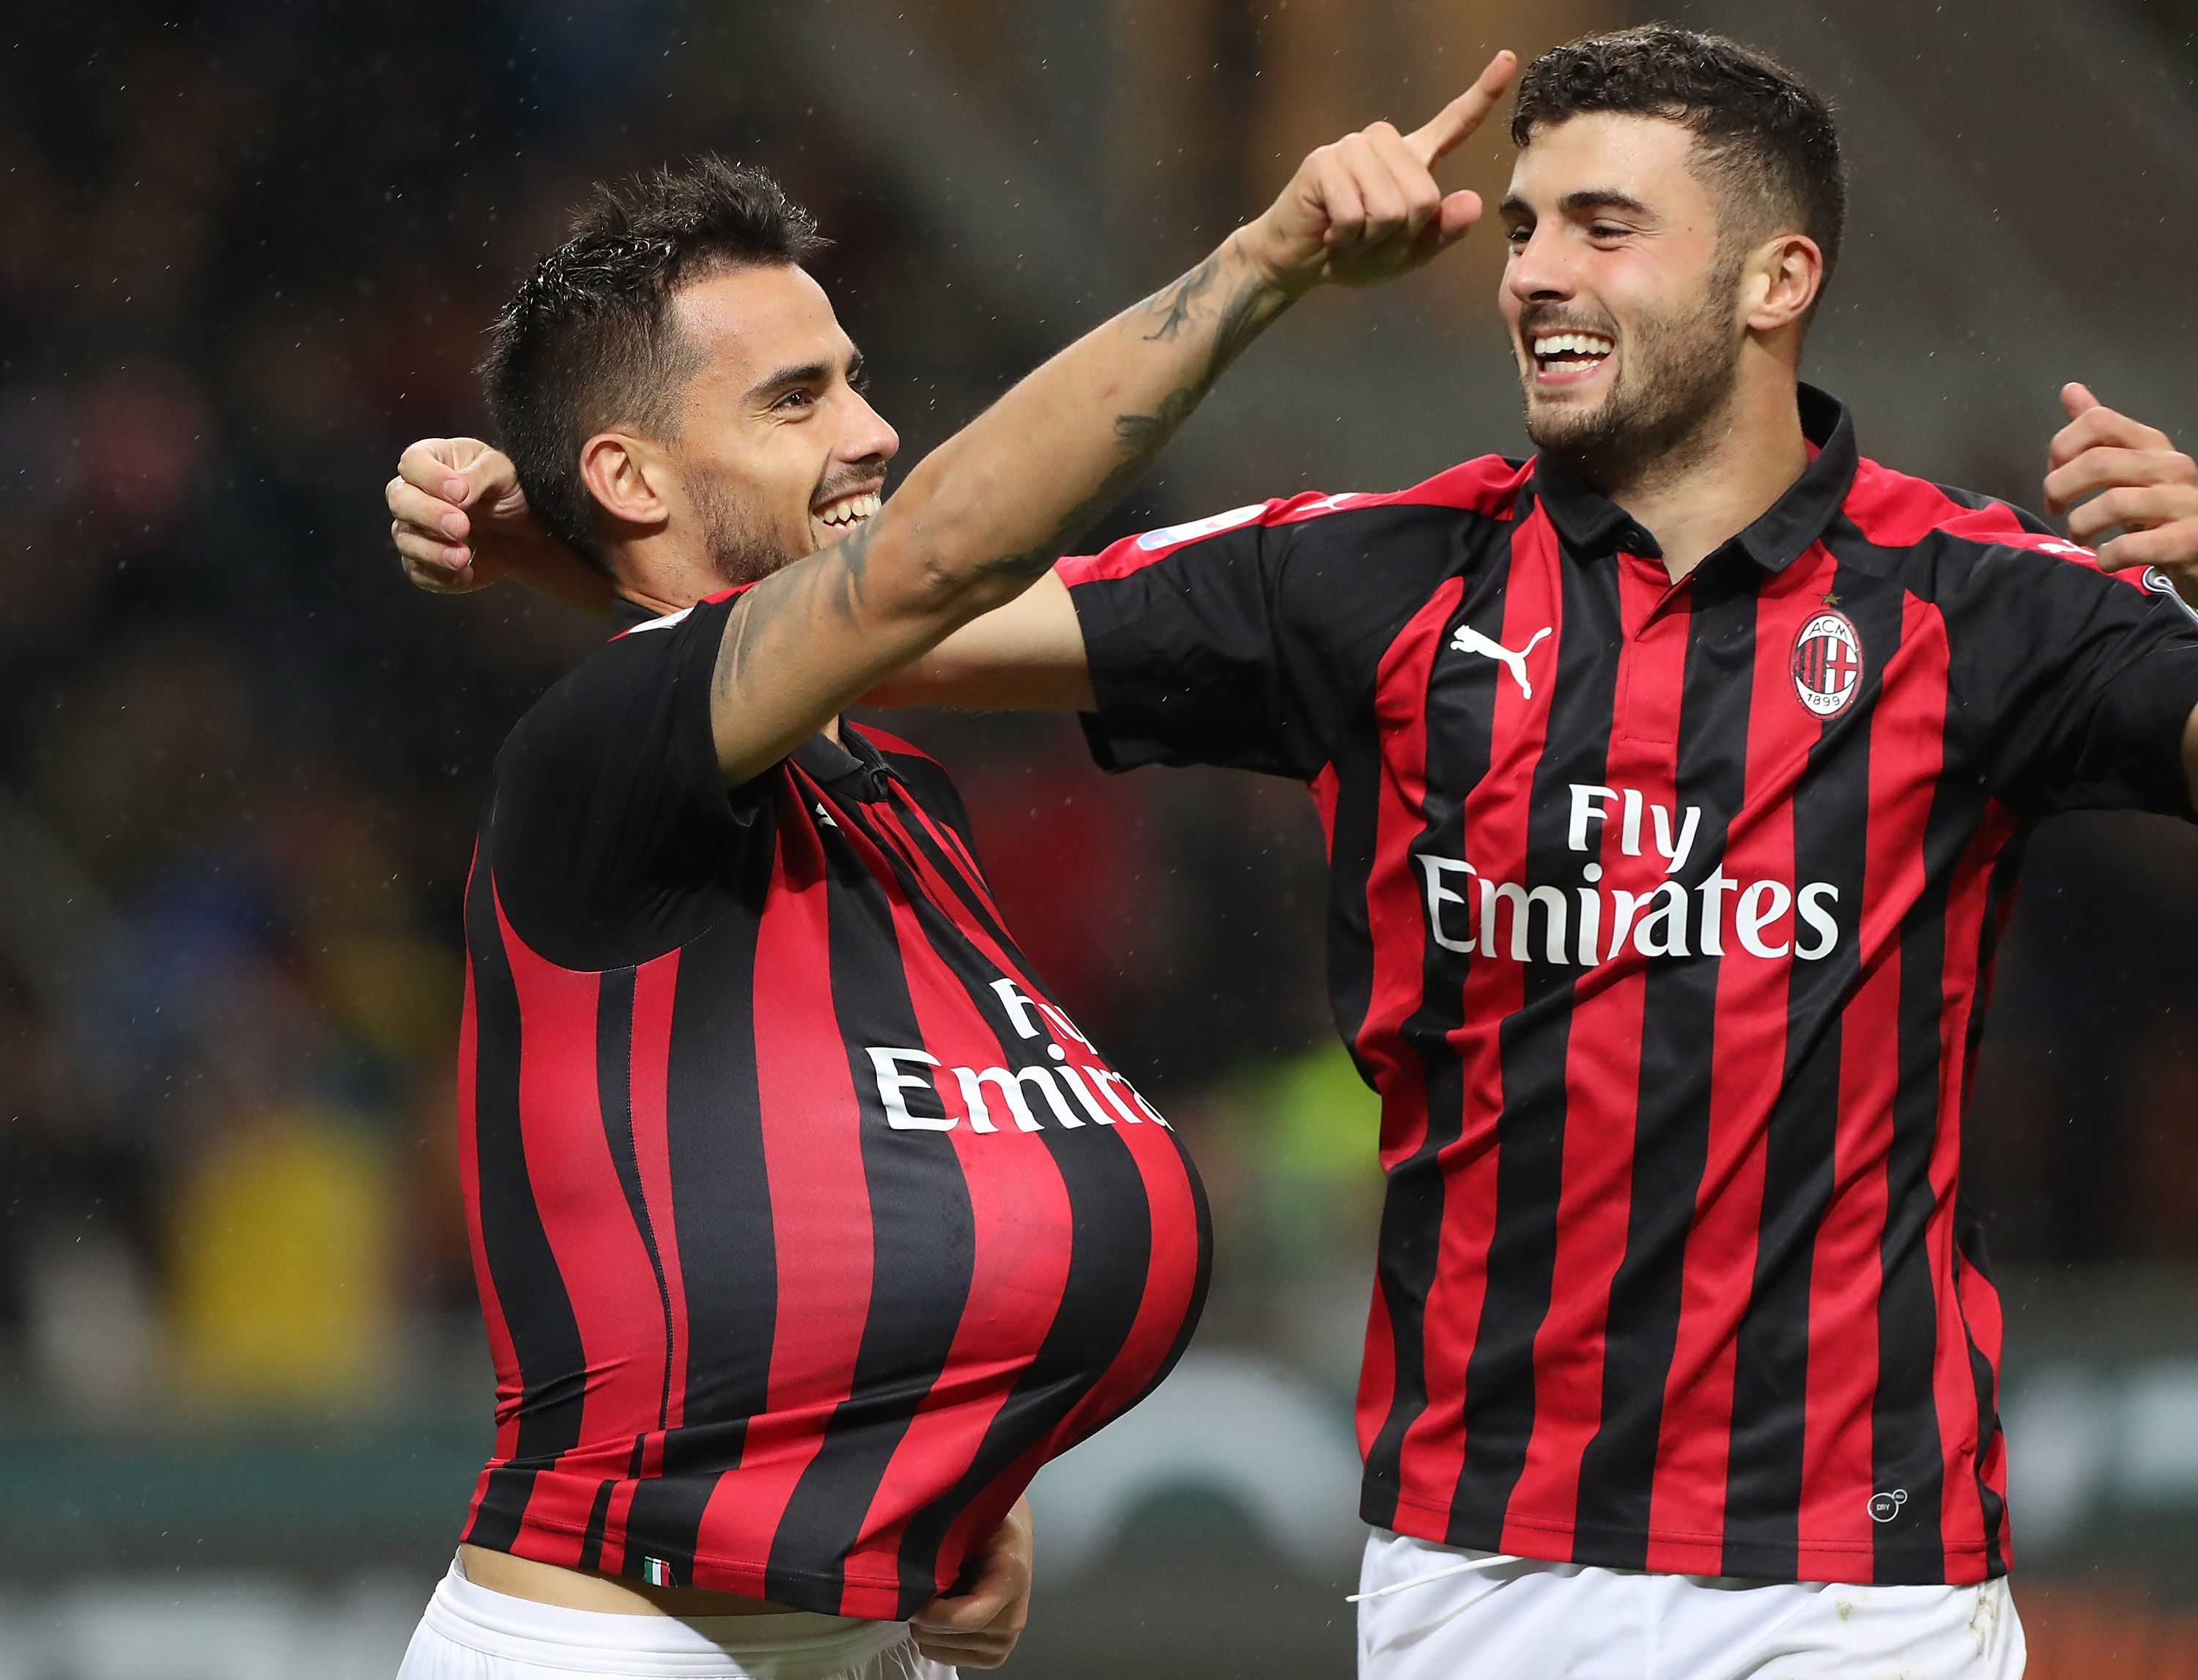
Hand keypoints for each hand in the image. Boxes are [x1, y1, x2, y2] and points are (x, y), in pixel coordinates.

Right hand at [386, 437, 554, 594]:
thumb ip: (478, 476)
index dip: (431, 477)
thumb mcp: (503, 472)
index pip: (413, 462)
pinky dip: (440, 576)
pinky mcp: (422, 561)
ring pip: (405, 539)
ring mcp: (413, 528)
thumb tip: (457, 492)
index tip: (460, 493)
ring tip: (464, 557)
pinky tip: (466, 574)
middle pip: (399, 500)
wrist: (522, 531)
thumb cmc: (508, 491)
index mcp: (431, 460)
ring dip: (433, 551)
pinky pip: (418, 571)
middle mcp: (414, 492)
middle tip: (462, 527)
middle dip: (430, 515)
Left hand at [907, 1497, 1031, 1669]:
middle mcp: (1014, 1619)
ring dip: (928, 1625)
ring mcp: (1005, 1643)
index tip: (911, 1598)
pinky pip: (945, 1657)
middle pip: (950, 1634)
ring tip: (937, 1597)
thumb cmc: (988, 1531)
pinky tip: (942, 1614)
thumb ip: (948, 1548)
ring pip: (941, 1647)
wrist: (1010, 1544)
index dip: (933, 1613)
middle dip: (923, 1616)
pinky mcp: (993, 1657)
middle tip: (917, 1590)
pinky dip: (934, 1637)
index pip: (970, 1616)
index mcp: (1012, 1580)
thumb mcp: (971, 1526)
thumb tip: (911, 1572)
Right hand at [1239, 50, 1515, 292]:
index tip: (1508, 59)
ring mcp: (1353, 148)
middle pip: (1423, 197)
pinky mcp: (1324, 162)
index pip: (1455, 124)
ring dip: (1370, 240)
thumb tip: (1474, 202)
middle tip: (1369, 239)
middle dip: (1399, 236)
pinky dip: (1346, 239)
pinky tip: (1331, 234)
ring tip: (1349, 236)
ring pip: (1390, 208)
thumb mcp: (1407, 254)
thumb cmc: (1353, 254)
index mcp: (1412, 159)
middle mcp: (1385, 144)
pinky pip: (1355, 214)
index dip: (1482, 94)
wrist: (1299, 262)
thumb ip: (1442, 232)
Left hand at [2044, 382, 2197, 604]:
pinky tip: (2106, 559)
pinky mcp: (2188, 540)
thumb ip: (2101, 433)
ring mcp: (2183, 502)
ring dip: (2081, 525)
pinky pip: (2132, 546)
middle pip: (2097, 462)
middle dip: (2060, 488)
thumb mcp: (2130, 467)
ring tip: (2079, 536)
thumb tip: (2070, 389)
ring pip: (2114, 503)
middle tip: (2055, 508)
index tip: (2053, 473)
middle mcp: (2170, 466)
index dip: (2061, 446)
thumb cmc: (2160, 509)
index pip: (2098, 421)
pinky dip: (2107, 556)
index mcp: (2152, 444)